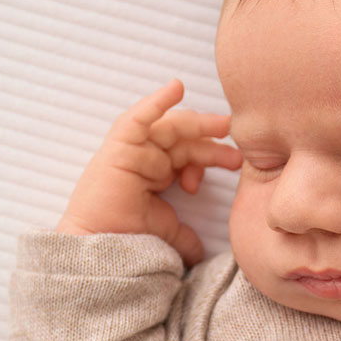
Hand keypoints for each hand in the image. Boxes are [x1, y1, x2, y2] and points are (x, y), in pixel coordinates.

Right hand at [57, 78, 244, 266]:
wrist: (103, 253)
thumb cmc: (127, 241)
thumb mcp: (167, 230)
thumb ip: (184, 234)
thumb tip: (201, 252)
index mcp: (155, 172)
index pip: (189, 154)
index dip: (210, 158)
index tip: (234, 167)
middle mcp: (144, 158)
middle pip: (183, 138)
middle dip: (212, 138)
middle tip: (237, 136)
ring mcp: (131, 151)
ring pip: (168, 128)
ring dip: (197, 124)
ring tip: (223, 125)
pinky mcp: (119, 149)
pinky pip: (137, 119)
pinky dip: (155, 103)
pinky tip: (176, 87)